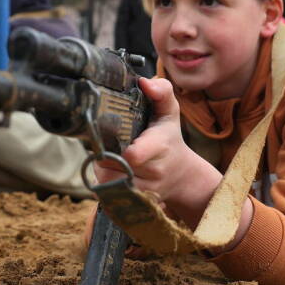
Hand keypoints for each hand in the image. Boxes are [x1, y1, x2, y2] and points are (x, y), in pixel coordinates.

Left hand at [94, 77, 222, 228]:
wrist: (181, 175)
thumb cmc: (169, 138)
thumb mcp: (170, 111)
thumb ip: (161, 91)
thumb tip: (144, 82)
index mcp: (159, 146)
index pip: (133, 155)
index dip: (119, 148)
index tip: (114, 137)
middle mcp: (153, 172)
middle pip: (113, 165)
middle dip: (105, 153)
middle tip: (106, 142)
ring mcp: (145, 190)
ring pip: (108, 181)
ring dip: (103, 168)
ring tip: (109, 156)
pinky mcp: (136, 202)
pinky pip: (110, 195)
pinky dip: (106, 183)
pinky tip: (112, 171)